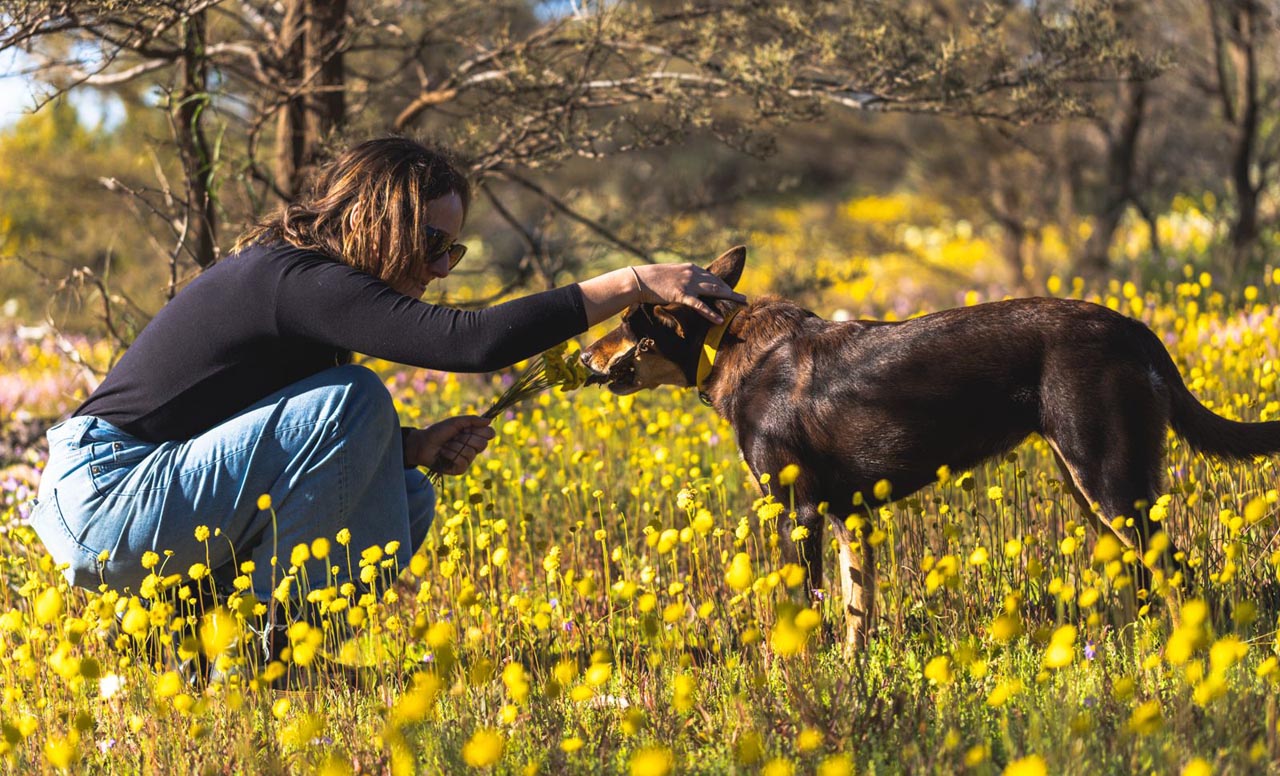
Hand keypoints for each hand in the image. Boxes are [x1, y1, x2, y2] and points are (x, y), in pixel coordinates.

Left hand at [405, 415, 495, 474]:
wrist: (422, 444)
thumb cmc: (438, 432)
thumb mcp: (455, 422)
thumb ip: (472, 420)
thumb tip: (490, 421)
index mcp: (474, 435)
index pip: (489, 433)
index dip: (482, 431)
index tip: (470, 428)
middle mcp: (472, 447)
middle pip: (482, 444)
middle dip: (466, 438)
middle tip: (454, 437)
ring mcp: (467, 459)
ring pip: (471, 453)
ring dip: (455, 447)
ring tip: (446, 445)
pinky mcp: (460, 469)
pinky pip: (463, 462)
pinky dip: (451, 455)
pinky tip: (443, 454)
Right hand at [631, 263, 746, 322]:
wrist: (639, 280)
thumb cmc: (652, 278)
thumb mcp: (671, 274)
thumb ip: (683, 277)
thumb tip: (688, 284)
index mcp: (691, 268)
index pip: (712, 277)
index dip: (724, 285)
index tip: (732, 291)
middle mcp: (692, 273)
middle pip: (717, 283)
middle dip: (731, 292)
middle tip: (743, 299)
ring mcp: (688, 284)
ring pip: (714, 291)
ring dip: (729, 298)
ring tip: (740, 305)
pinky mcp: (681, 294)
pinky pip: (699, 305)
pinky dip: (711, 313)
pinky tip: (720, 319)